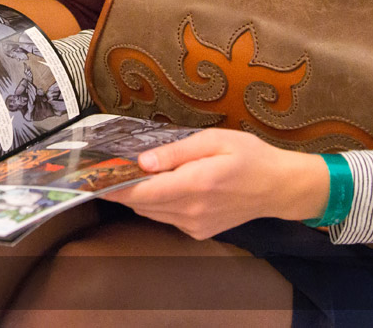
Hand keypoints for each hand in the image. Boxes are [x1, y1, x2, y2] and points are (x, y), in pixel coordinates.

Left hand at [102, 128, 329, 239]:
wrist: (279, 188)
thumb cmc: (249, 156)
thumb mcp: (214, 141)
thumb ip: (176, 152)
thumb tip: (143, 161)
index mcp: (196, 185)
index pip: (141, 192)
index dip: (113, 186)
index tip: (93, 176)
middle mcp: (192, 211)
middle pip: (141, 204)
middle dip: (124, 187)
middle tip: (113, 164)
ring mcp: (195, 225)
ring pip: (151, 212)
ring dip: (141, 195)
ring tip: (138, 171)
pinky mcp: (199, 231)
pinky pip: (166, 217)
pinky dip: (159, 202)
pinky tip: (168, 184)